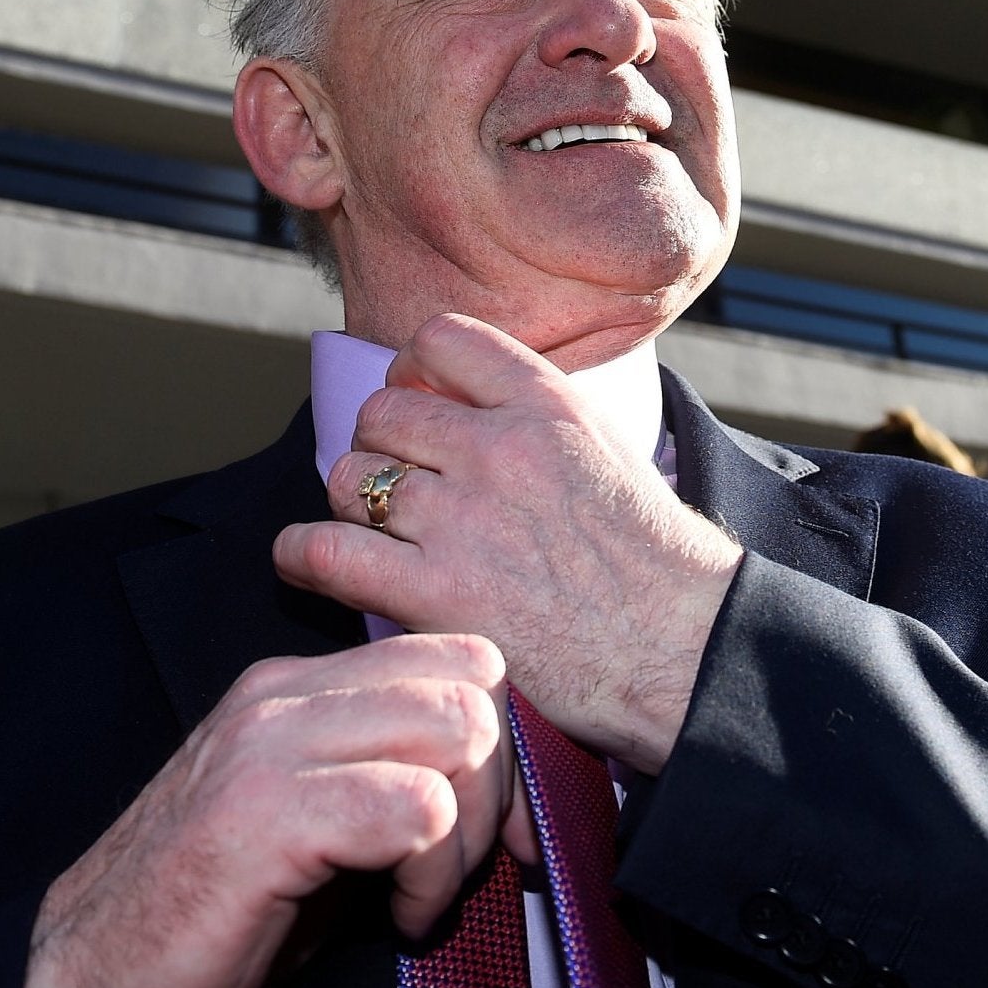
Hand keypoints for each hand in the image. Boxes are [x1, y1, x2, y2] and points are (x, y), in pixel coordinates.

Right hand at [20, 632, 523, 987]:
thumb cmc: (204, 928)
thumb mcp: (316, 834)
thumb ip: (390, 786)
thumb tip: (499, 795)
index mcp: (294, 690)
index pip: (453, 656)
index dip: (501, 743)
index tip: (493, 834)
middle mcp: (281, 699)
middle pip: (469, 683)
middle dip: (498, 786)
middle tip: (458, 870)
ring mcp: (268, 750)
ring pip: (454, 730)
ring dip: (468, 830)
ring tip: (420, 897)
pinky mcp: (262, 819)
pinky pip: (415, 807)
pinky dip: (431, 872)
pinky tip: (397, 919)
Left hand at [273, 313, 742, 774]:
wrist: (684, 648)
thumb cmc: (660, 567)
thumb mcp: (612, 454)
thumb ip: (544, 421)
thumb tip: (483, 405)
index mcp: (548, 406)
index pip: (442, 339)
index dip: (412, 369)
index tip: (414, 400)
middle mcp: (500, 450)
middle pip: (383, 411)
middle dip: (377, 445)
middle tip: (391, 483)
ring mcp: (464, 520)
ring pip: (351, 478)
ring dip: (349, 503)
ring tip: (366, 530)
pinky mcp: (438, 593)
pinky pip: (328, 552)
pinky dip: (302, 555)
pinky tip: (304, 561)